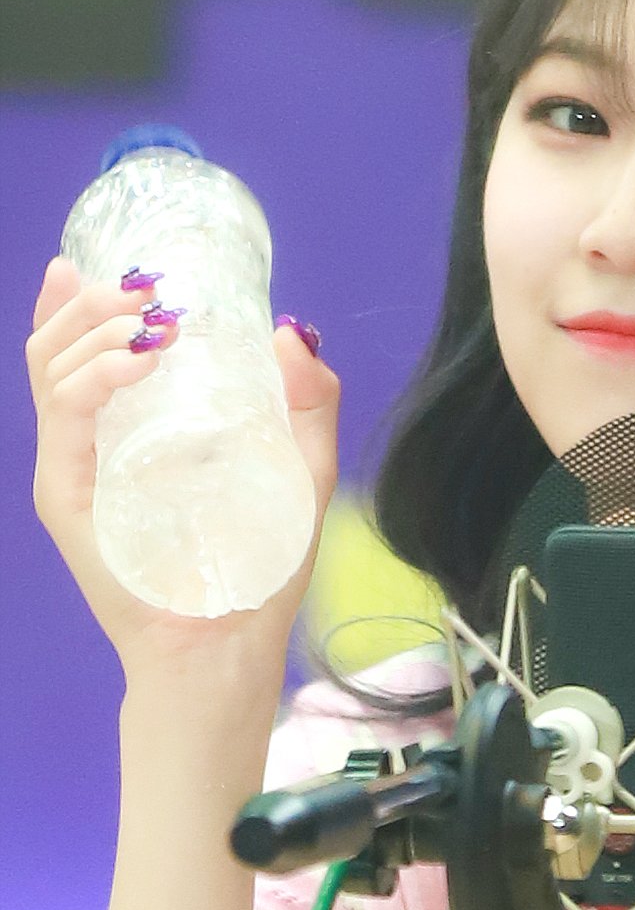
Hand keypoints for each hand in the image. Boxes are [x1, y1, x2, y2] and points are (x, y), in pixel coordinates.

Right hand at [27, 257, 340, 685]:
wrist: (229, 645)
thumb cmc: (257, 568)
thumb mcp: (299, 472)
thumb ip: (308, 404)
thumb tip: (294, 331)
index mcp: (130, 434)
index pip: (84, 353)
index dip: (80, 302)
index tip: (102, 264)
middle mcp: (91, 445)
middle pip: (58, 347)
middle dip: (92, 300)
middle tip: (141, 284)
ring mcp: (75, 468)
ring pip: (51, 368)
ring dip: (93, 325)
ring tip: (145, 316)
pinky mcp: (69, 495)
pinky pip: (67, 414)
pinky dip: (97, 373)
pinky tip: (141, 358)